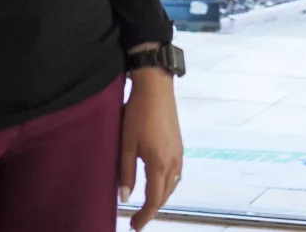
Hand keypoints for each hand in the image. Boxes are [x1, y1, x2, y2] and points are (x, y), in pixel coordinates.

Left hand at [120, 69, 183, 229]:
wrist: (156, 88)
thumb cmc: (137, 114)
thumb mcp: (126, 145)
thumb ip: (126, 173)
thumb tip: (125, 197)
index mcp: (159, 163)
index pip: (154, 199)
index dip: (145, 216)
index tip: (135, 226)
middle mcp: (173, 161)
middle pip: (166, 194)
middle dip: (153, 209)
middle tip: (138, 219)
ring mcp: (179, 152)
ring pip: (173, 184)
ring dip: (161, 196)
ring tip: (147, 203)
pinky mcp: (179, 144)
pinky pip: (176, 172)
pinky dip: (168, 183)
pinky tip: (159, 181)